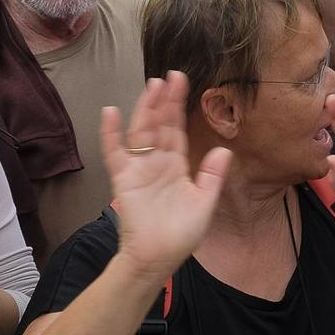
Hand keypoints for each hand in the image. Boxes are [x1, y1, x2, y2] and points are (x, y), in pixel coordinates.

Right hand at [105, 72, 232, 282]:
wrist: (157, 258)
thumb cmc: (180, 235)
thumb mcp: (204, 203)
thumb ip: (212, 176)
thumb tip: (223, 150)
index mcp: (176, 166)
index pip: (177, 129)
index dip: (179, 107)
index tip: (182, 82)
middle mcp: (157, 162)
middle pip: (160, 124)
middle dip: (165, 100)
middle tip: (170, 76)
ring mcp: (139, 168)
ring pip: (141, 131)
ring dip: (145, 109)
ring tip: (152, 86)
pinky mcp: (123, 179)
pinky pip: (115, 152)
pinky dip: (111, 133)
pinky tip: (111, 112)